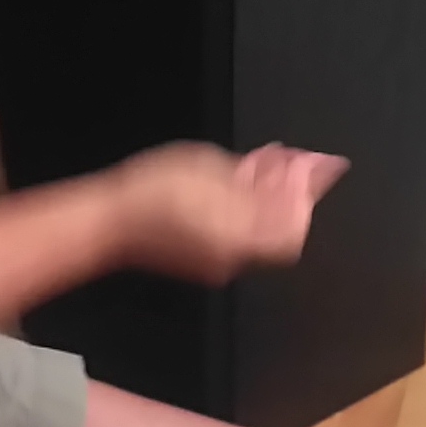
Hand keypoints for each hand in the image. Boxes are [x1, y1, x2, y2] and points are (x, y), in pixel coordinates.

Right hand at [112, 142, 348, 283]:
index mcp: (240, 234)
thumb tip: (291, 169)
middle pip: (283, 231)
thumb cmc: (150, 195)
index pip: (294, 220)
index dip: (307, 191)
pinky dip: (250, 213)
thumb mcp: (210, 168)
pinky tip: (240, 188)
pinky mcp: (206, 260)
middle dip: (292, 195)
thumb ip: (256, 174)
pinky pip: (241, 237)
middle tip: (294, 165)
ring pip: (263, 233)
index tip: (314, 165)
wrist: (111, 224)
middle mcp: (236, 256)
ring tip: (266, 170)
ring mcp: (221, 261)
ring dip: (271, 202)